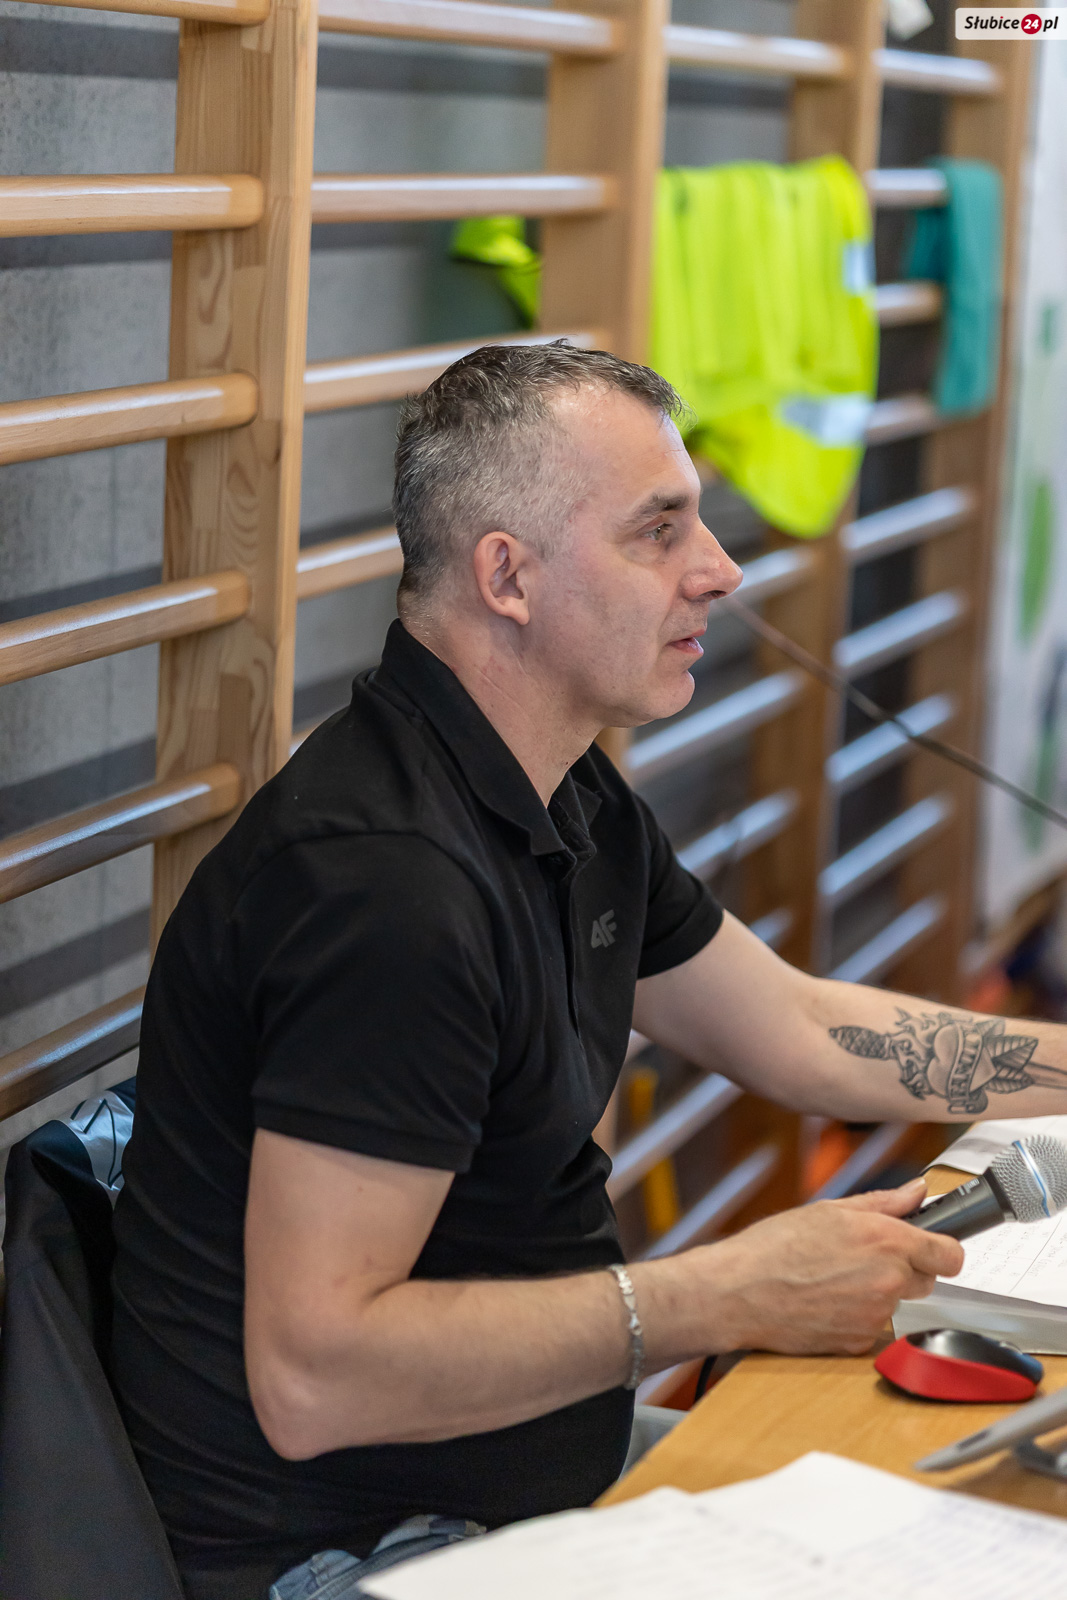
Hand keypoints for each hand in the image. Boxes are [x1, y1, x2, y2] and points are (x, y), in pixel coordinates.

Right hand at [692, 1177, 963, 1356]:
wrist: (739, 1292)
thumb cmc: (775, 1246)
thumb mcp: (830, 1210)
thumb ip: (884, 1202)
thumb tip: (918, 1192)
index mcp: (886, 1240)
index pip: (951, 1255)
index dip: (944, 1249)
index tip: (934, 1246)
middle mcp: (888, 1280)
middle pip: (927, 1280)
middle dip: (906, 1268)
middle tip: (865, 1257)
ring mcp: (876, 1315)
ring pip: (896, 1302)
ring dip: (878, 1291)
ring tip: (834, 1278)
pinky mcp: (859, 1342)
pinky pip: (873, 1325)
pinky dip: (857, 1315)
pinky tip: (826, 1301)